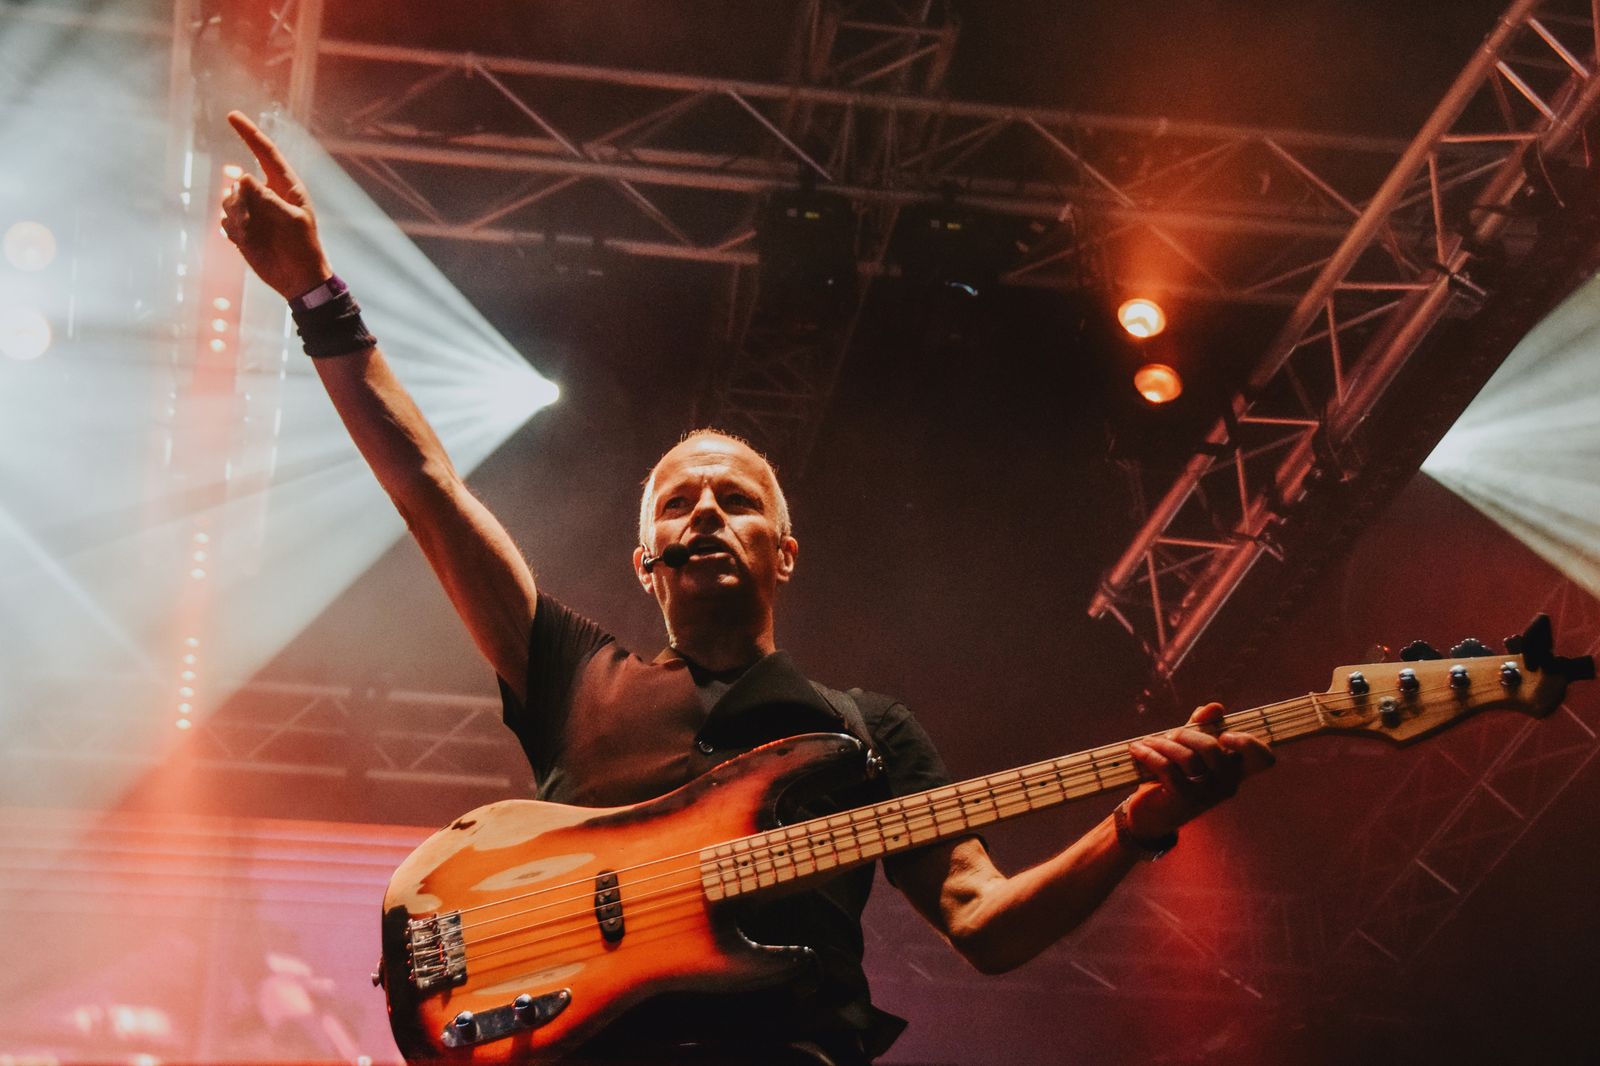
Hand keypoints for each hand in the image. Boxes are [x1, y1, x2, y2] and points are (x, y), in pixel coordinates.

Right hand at [220, 111, 332, 299]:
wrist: (299, 278)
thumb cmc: (304, 246)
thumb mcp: (292, 220)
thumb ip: (268, 198)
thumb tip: (242, 177)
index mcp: (285, 185)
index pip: (265, 152)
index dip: (249, 133)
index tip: (231, 116)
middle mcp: (266, 194)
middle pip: (239, 180)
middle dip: (240, 197)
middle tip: (250, 217)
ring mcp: (253, 210)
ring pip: (228, 199)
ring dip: (236, 215)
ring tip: (251, 232)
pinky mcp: (242, 228)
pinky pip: (226, 219)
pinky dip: (233, 229)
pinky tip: (247, 241)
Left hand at [1124, 702, 1274, 838]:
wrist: (1149, 815)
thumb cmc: (1172, 777)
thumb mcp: (1188, 749)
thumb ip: (1202, 727)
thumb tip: (1215, 707)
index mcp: (1235, 771)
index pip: (1263, 760)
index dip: (1250, 743)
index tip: (1224, 735)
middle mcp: (1227, 785)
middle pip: (1214, 749)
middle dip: (1187, 734)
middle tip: (1169, 734)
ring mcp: (1207, 795)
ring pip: (1188, 758)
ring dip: (1163, 743)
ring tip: (1147, 742)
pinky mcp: (1183, 800)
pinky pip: (1167, 769)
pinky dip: (1150, 755)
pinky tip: (1137, 750)